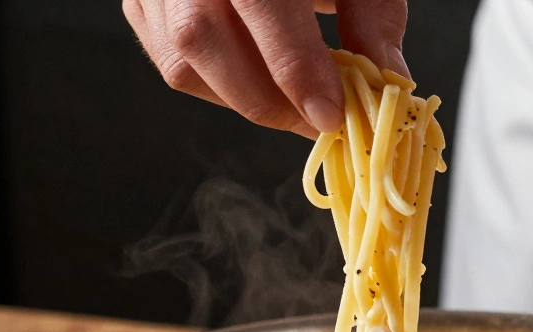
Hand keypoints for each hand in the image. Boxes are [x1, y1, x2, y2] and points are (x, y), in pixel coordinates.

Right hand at [122, 0, 408, 136]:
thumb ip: (373, 16)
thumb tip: (389, 84)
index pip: (260, 6)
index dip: (296, 71)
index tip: (330, 114)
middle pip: (204, 41)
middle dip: (267, 99)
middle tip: (314, 119)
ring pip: (181, 62)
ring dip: (242, 98)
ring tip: (290, 102)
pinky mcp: (142, 0)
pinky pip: (169, 60)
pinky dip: (217, 84)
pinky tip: (254, 78)